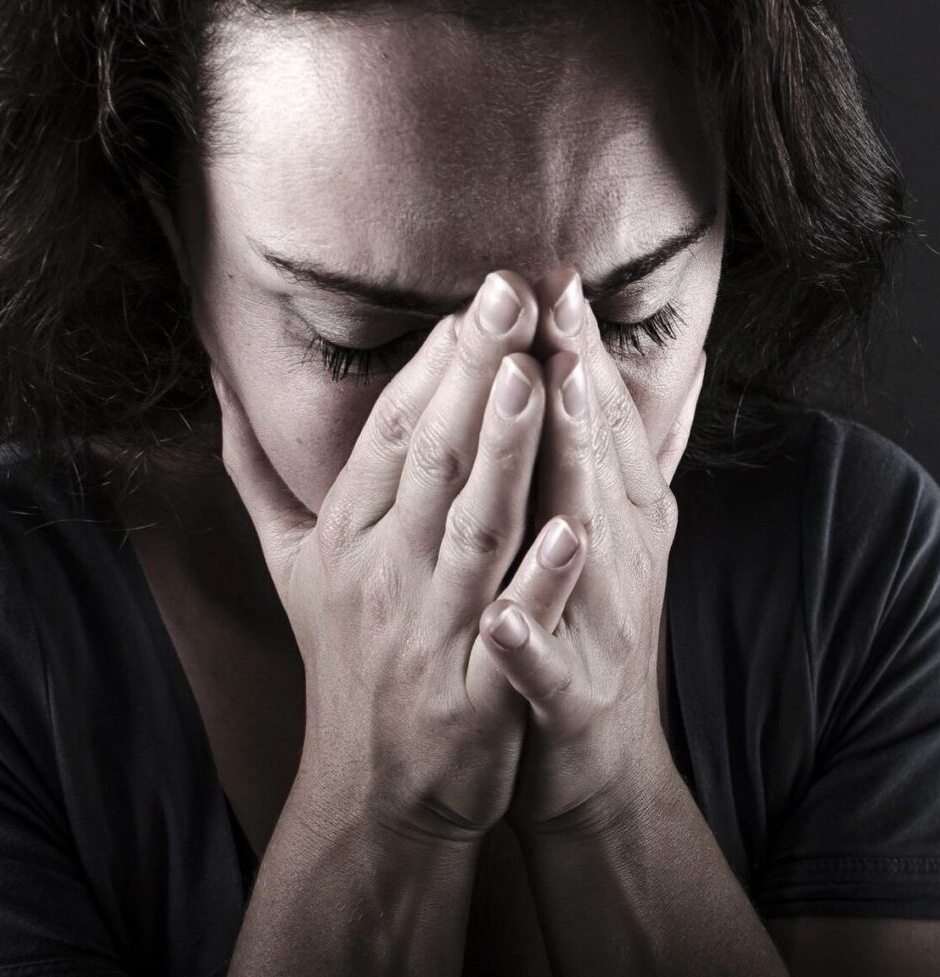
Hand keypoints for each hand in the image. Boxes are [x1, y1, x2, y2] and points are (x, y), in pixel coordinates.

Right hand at [209, 271, 578, 844]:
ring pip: (471, 529)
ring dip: (504, 453)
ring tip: (535, 380)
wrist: (372, 789)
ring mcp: (429, 632)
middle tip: (511, 293)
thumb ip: (258, 468)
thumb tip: (217, 377)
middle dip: (473, 375)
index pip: (392, 433)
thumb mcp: (290, 562)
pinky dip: (541, 582)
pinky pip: (511, 630)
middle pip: (431, 460)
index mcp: (350, 535)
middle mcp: (384, 573)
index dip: (433, 364)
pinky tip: (578, 530)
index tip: (476, 296)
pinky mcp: (474, 694)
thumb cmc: (347, 655)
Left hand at [479, 267, 705, 835]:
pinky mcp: (571, 699)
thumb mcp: (623, 532)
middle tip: (559, 307)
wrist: (603, 766)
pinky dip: (530, 643)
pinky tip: (503, 619)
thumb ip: (634, 452)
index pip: (604, 422)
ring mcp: (602, 627)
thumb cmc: (594, 630)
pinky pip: (548, 670)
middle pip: (601, 461)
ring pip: (586, 543)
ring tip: (554, 406)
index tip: (558, 276)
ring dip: (572, 476)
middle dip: (583, 383)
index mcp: (620, 518)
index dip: (585, 349)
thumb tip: (675, 364)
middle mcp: (621, 560)